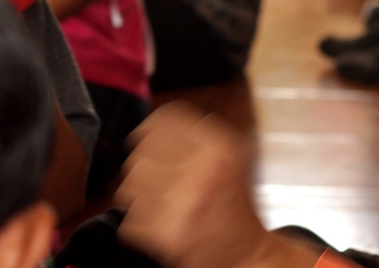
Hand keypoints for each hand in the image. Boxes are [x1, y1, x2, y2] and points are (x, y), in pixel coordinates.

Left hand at [116, 102, 308, 267]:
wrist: (249, 255)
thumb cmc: (235, 203)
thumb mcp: (232, 156)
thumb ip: (197, 133)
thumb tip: (151, 124)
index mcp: (219, 147)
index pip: (161, 123)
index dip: (149, 132)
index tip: (148, 144)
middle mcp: (203, 172)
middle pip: (139, 156)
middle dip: (143, 171)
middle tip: (158, 184)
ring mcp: (186, 205)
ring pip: (129, 188)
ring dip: (138, 198)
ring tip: (159, 206)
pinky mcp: (171, 236)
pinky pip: (131, 222)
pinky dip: (141, 227)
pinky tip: (162, 226)